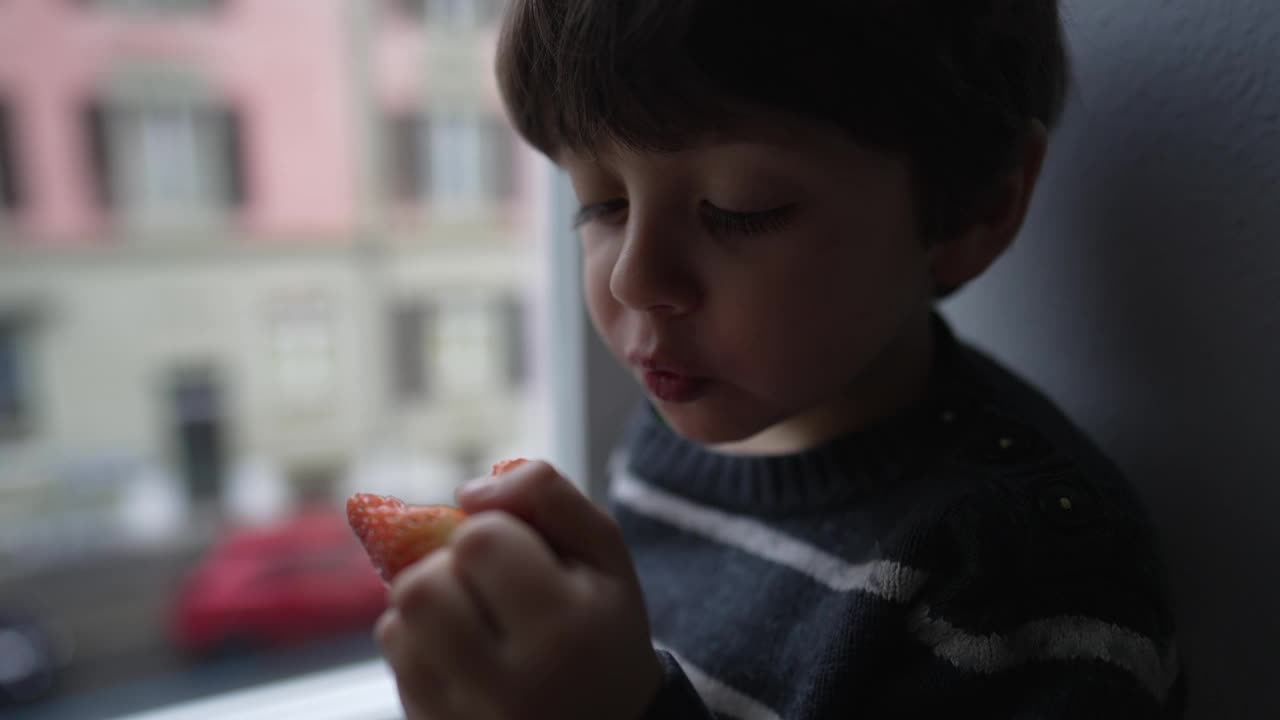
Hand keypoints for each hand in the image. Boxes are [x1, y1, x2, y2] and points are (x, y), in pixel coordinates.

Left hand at [375, 460, 662, 719]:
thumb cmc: (602, 626)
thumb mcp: (604, 553)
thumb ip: (548, 496)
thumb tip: (469, 492)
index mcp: (564, 630)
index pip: (479, 541)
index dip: (492, 530)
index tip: (523, 555)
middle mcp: (511, 685)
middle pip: (423, 587)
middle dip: (449, 569)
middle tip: (488, 586)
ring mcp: (466, 718)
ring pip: (397, 625)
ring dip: (429, 607)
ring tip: (474, 619)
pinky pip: (397, 663)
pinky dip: (420, 644)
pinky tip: (461, 654)